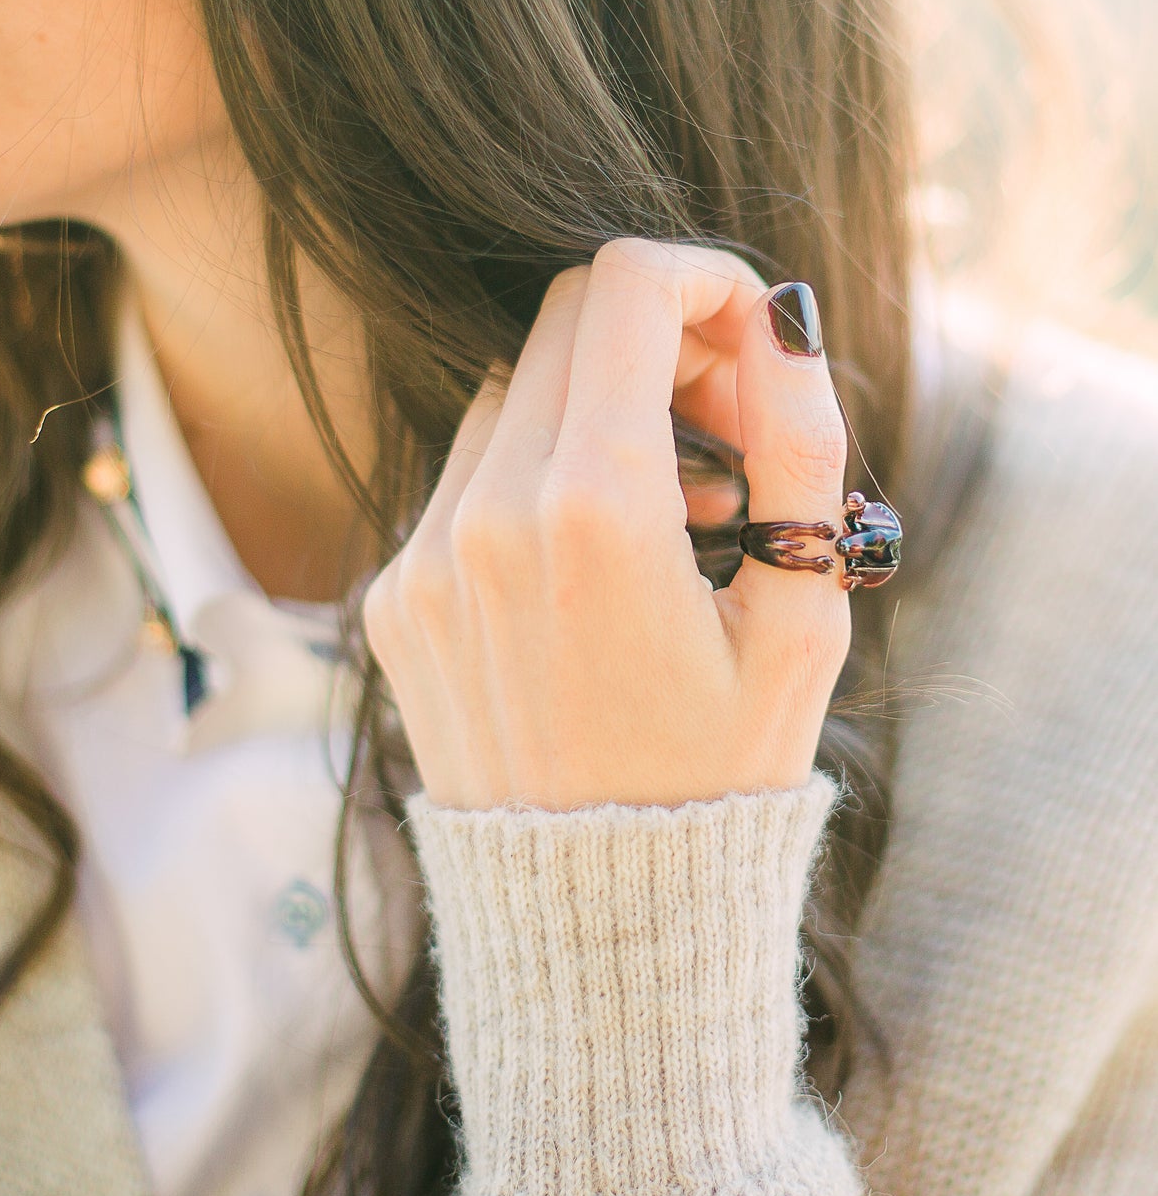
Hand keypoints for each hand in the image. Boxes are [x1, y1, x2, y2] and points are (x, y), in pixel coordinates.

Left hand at [361, 239, 851, 811]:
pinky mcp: (395, 598)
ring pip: (509, 395)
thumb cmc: (719, 780)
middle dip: (657, 338)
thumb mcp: (801, 619)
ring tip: (670, 505)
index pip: (623, 287)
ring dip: (594, 410)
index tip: (750, 340)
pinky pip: (461, 478)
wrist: (594, 916)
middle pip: (562, 325)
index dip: (704, 279)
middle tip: (726, 420)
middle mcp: (481, 518)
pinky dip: (532, 476)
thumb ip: (799, 448)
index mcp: (590, 511)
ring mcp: (422, 559)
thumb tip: (781, 325)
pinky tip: (593, 558)